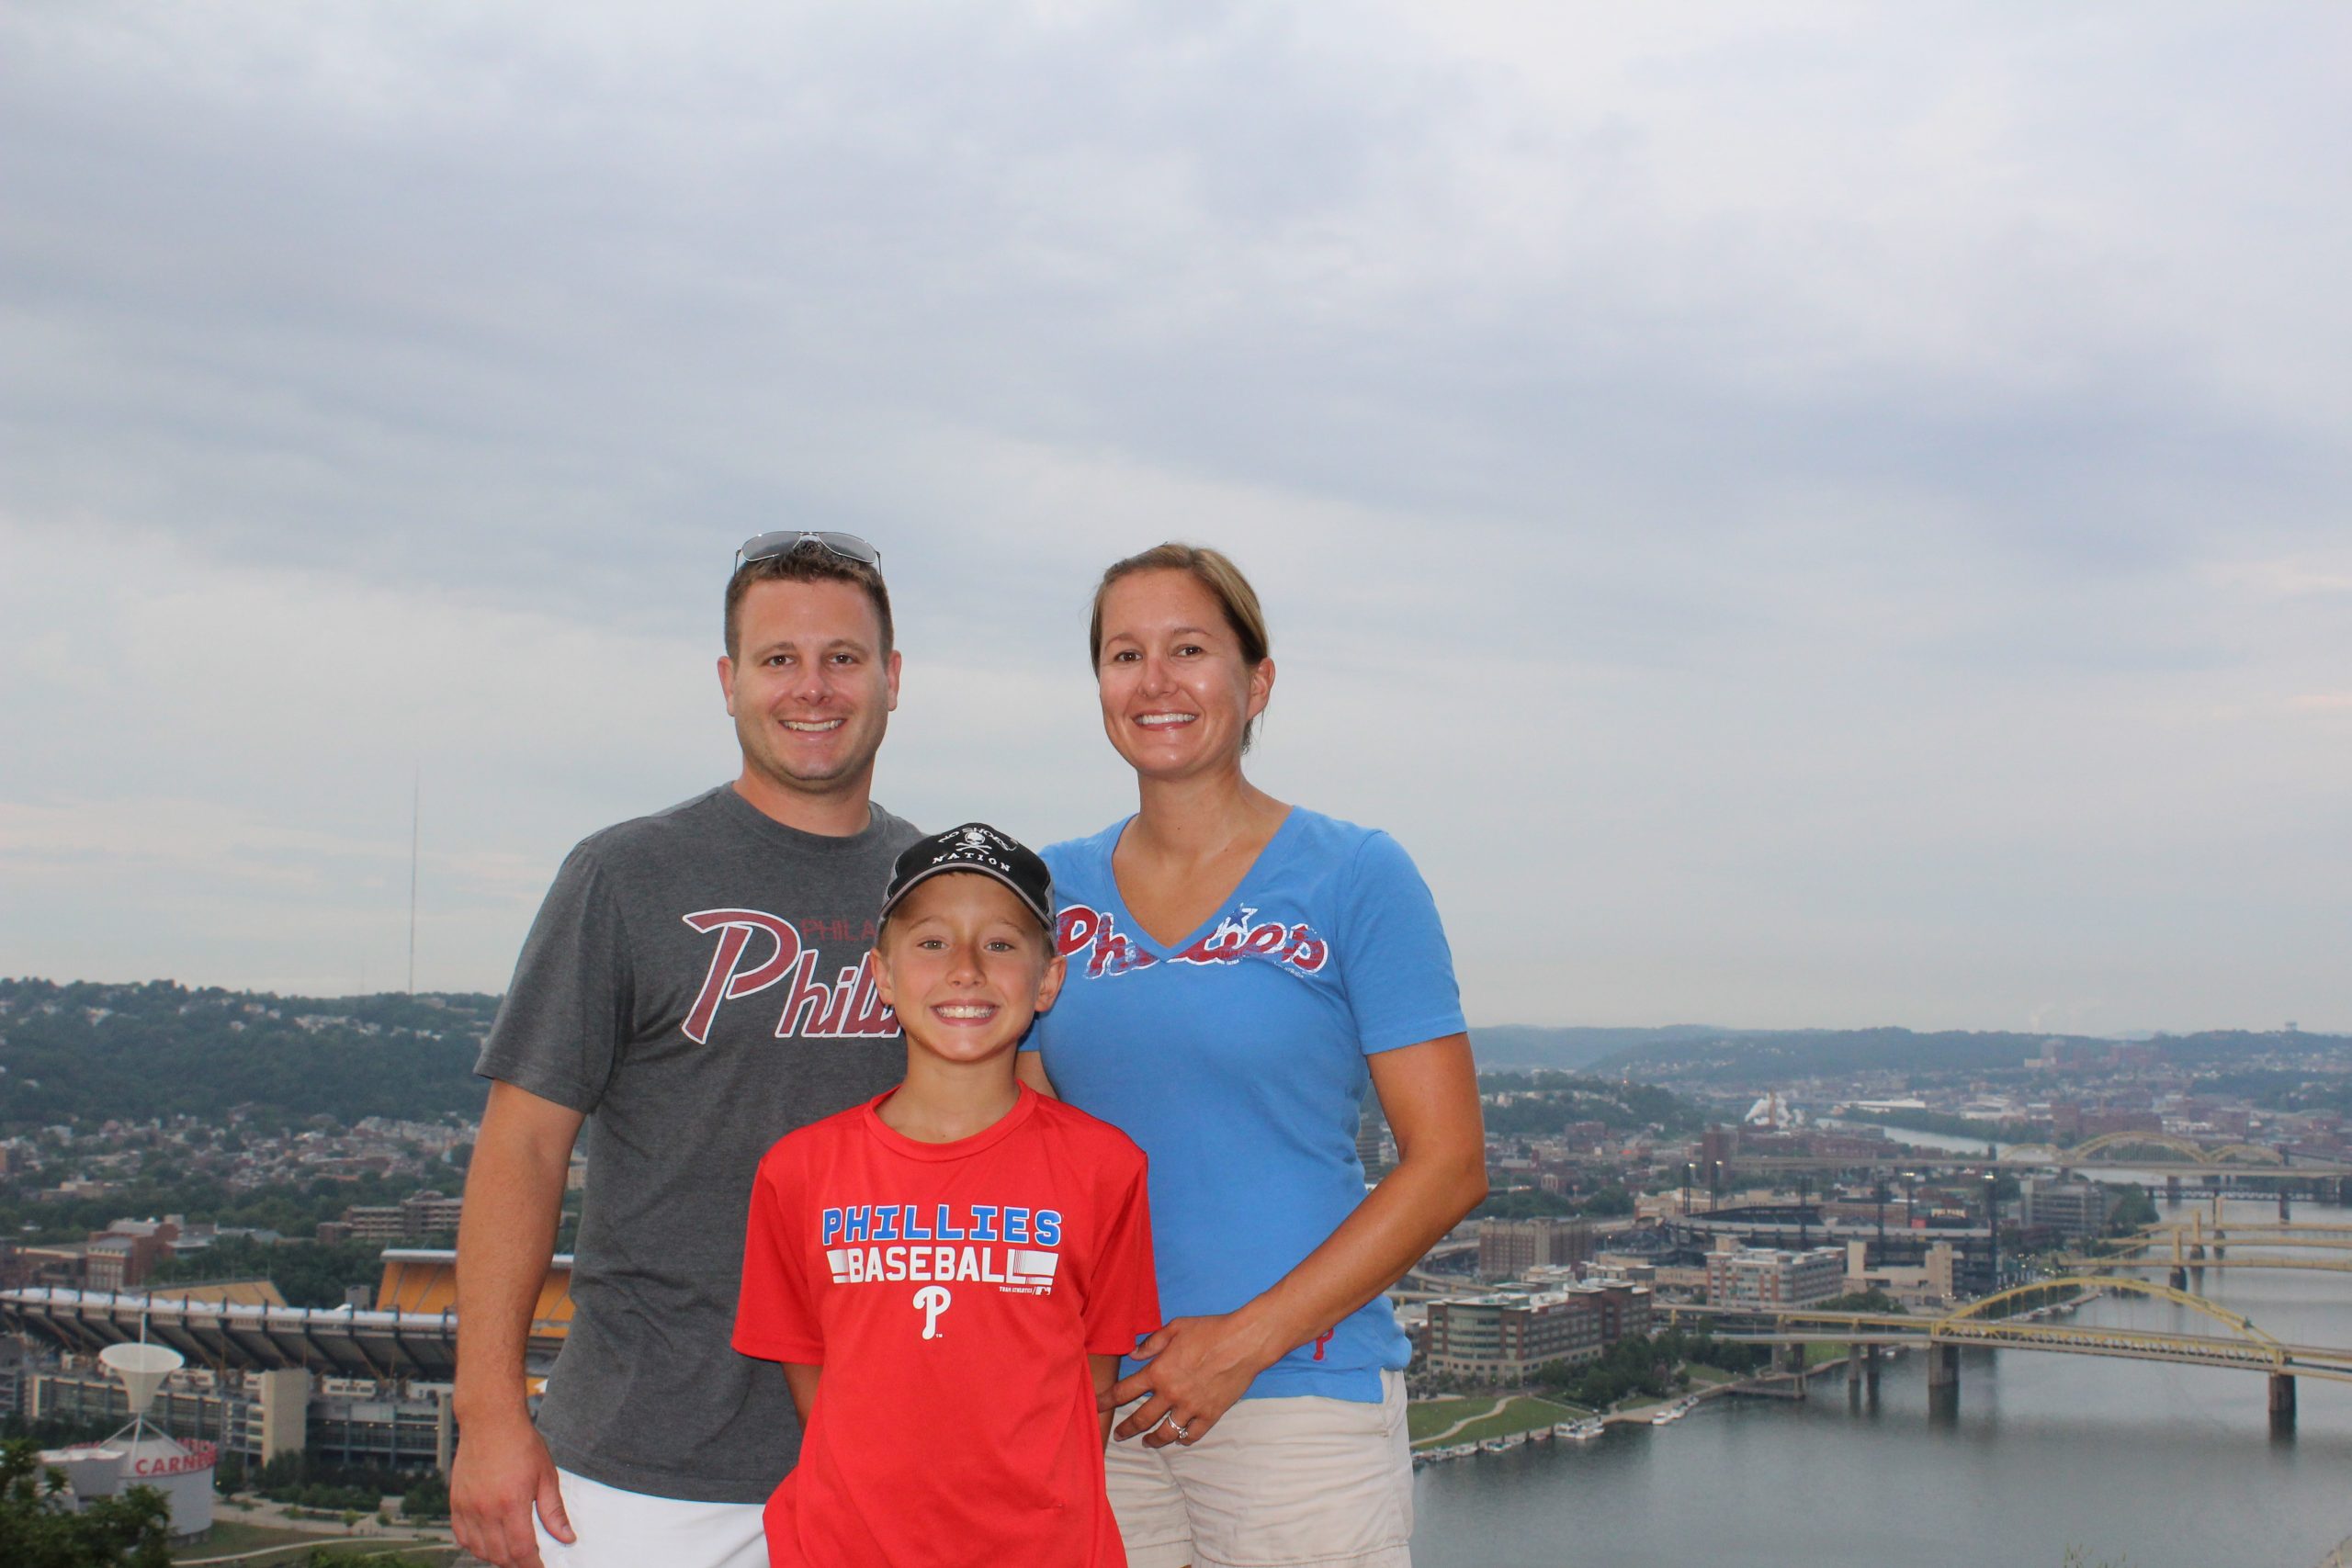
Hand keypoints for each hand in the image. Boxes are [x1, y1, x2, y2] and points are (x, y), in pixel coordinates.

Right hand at [451, 1412, 572, 1567]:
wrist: (490, 1422)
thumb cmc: (520, 1443)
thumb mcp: (546, 1476)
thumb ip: (553, 1511)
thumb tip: (565, 1536)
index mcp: (511, 1504)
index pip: (521, 1550)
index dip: (532, 1565)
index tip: (540, 1567)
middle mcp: (486, 1510)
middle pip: (500, 1555)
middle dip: (516, 1563)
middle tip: (529, 1559)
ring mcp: (468, 1507)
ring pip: (479, 1549)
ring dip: (496, 1557)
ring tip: (511, 1552)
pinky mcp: (456, 1502)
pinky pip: (462, 1536)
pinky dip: (475, 1546)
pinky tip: (487, 1542)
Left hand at [1107, 1312, 1282, 1446]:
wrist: (1244, 1342)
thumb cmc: (1210, 1330)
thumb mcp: (1175, 1327)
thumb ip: (1151, 1343)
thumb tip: (1133, 1355)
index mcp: (1158, 1371)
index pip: (1124, 1391)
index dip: (1107, 1400)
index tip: (1097, 1407)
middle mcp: (1171, 1394)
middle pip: (1141, 1418)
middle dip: (1126, 1428)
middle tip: (1118, 1435)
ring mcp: (1191, 1408)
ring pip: (1165, 1432)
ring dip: (1152, 1440)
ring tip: (1146, 1442)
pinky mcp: (1210, 1415)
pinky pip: (1192, 1435)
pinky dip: (1183, 1439)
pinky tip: (1178, 1439)